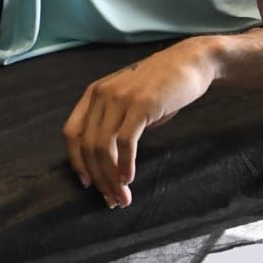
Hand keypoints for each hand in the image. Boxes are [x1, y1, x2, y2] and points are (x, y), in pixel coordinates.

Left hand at [63, 40, 217, 208]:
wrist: (191, 62)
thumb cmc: (161, 87)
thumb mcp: (128, 102)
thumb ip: (113, 123)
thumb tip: (105, 163)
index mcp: (93, 94)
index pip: (72, 133)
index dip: (77, 161)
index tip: (88, 184)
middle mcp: (101, 94)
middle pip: (87, 145)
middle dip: (98, 178)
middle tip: (111, 200)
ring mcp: (120, 98)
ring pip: (104, 147)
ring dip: (111, 177)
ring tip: (123, 197)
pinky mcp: (141, 105)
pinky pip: (125, 142)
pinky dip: (125, 164)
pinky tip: (130, 178)